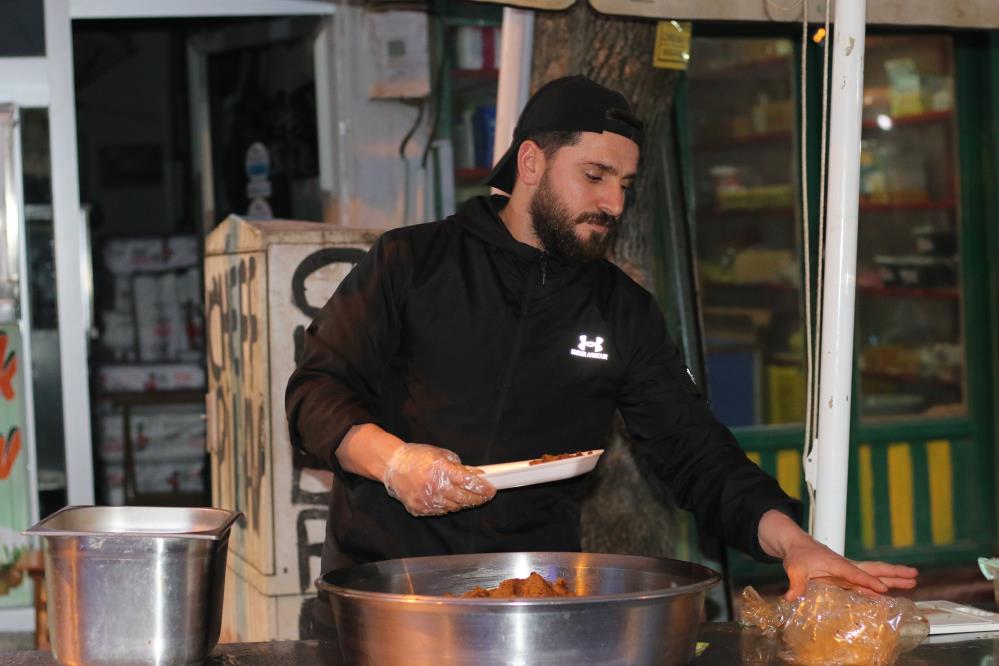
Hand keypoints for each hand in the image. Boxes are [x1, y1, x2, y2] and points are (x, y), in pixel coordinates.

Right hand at [382, 443, 496, 515]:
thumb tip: (476, 475)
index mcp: (440, 470)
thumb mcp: (441, 454)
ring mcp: (426, 501)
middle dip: (478, 499)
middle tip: (486, 496)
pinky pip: (440, 511)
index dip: (482, 487)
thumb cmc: (417, 457)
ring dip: (464, 503)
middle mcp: (434, 487)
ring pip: (453, 507)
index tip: (491, 489)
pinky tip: (450, 499)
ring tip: (469, 497)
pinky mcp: (419, 509)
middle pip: (464, 499)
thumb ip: (458, 467)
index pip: (468, 482)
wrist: (392, 465)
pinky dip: (448, 506)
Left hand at [758, 510, 918, 599]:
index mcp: (836, 564)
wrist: (796, 545)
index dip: (868, 582)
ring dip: (893, 578)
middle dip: (893, 573)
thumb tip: (791, 598)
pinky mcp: (846, 577)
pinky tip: (889, 594)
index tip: (883, 590)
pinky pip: (866, 583)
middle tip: (914, 575)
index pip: (855, 574)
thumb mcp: (794, 569)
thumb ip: (796, 584)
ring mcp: (848, 572)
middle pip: (874, 569)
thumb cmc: (797, 554)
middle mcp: (846, 567)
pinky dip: (879, 587)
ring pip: (874, 574)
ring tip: (913, 581)